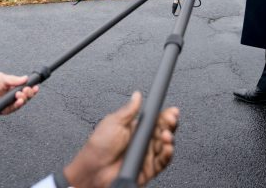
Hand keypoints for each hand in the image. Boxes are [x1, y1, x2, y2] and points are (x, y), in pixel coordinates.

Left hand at [0, 72, 38, 116]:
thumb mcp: (1, 78)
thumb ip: (14, 79)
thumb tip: (25, 78)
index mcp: (12, 86)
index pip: (25, 87)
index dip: (31, 87)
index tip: (35, 85)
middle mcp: (12, 95)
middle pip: (26, 95)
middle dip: (30, 92)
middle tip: (28, 89)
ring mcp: (9, 102)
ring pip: (22, 102)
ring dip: (24, 98)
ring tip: (22, 94)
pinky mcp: (6, 109)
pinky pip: (15, 108)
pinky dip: (19, 104)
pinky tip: (19, 100)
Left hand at [63, 91, 178, 187]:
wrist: (93, 170)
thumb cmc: (98, 147)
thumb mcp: (113, 122)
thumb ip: (129, 110)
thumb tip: (137, 96)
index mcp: (135, 129)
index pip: (156, 120)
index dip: (165, 115)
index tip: (172, 111)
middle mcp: (143, 142)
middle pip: (163, 131)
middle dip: (170, 124)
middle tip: (171, 120)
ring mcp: (146, 155)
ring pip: (165, 146)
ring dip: (169, 139)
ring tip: (166, 135)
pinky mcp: (148, 169)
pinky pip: (162, 162)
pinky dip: (167, 154)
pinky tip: (167, 148)